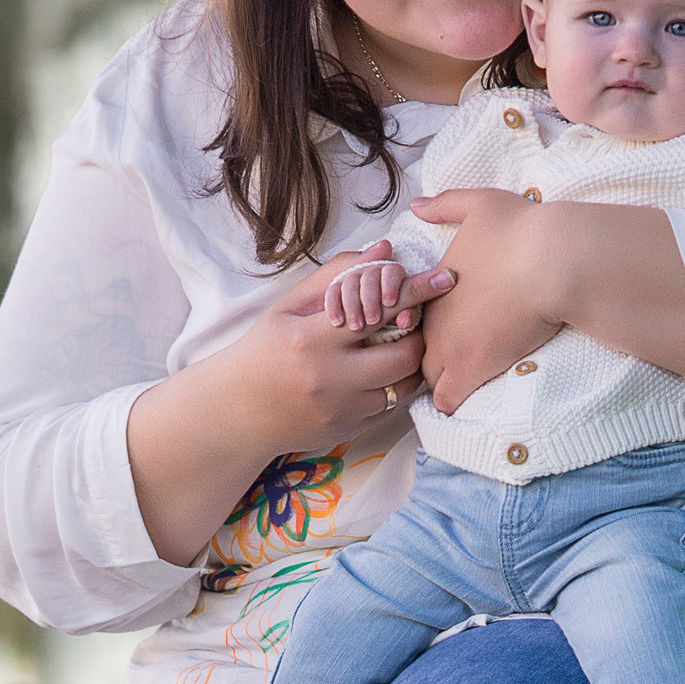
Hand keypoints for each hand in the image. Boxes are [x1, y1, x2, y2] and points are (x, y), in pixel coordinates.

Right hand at [124, 244, 450, 565]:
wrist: (239, 410)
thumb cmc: (266, 348)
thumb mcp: (290, 305)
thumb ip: (338, 275)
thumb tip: (385, 251)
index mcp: (310, 338)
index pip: (379, 308)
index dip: (417, 291)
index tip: (444, 277)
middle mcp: (328, 377)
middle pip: (404, 353)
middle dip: (418, 333)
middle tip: (418, 319)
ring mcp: (341, 410)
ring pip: (404, 384)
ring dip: (412, 362)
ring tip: (403, 344)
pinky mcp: (349, 431)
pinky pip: (391, 407)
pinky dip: (394, 386)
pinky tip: (382, 372)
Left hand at [411, 188, 563, 414]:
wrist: (551, 260)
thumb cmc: (521, 230)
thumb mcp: (479, 204)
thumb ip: (445, 204)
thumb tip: (416, 205)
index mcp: (433, 287)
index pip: (417, 320)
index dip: (436, 328)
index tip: (462, 329)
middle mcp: (433, 319)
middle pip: (418, 353)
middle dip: (435, 359)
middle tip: (464, 359)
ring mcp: (449, 346)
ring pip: (429, 380)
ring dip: (445, 382)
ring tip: (471, 380)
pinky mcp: (471, 369)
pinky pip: (447, 401)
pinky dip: (455, 401)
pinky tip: (472, 395)